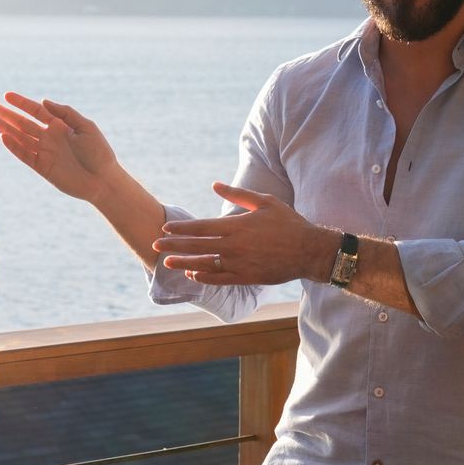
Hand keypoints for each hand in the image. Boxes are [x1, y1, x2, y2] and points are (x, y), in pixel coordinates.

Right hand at [0, 92, 118, 202]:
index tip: (6, 96)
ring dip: (6, 129)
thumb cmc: (99, 152)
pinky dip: (14, 147)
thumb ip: (65, 113)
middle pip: (23, 123)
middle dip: (6, 114)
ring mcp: (45, 152)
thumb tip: (43, 101)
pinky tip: (3, 138)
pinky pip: (25, 155)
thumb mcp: (86, 127)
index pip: (36, 111)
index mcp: (60, 126)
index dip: (21, 103)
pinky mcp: (43, 167)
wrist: (103, 180)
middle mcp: (50, 137)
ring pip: (21, 138)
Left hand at [155, 182, 335, 285]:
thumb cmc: (288, 223)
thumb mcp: (264, 202)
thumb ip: (237, 194)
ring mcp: (239, 264)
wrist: (309, 251)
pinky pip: (220, 279)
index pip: (201, 227)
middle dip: (174, 245)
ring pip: (204, 264)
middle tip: (155, 246)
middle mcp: (234, 246)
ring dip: (184, 263)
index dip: (181, 228)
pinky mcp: (246, 277)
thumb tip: (215, 185)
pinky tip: (193, 274)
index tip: (165, 228)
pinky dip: (204, 277)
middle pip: (197, 246)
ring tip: (167, 263)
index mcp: (236, 226)